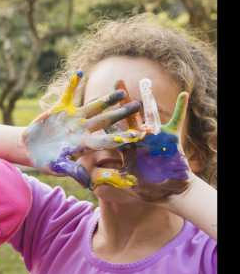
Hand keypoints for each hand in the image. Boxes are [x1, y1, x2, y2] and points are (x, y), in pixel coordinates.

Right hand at [21, 70, 141, 187]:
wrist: (30, 148)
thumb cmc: (45, 161)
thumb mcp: (58, 168)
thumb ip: (73, 172)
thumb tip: (89, 183)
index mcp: (84, 144)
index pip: (105, 140)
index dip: (121, 138)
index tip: (137, 135)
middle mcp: (82, 129)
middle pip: (106, 120)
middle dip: (121, 113)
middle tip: (138, 105)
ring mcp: (73, 117)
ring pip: (93, 106)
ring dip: (106, 98)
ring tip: (120, 91)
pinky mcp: (60, 109)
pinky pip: (68, 94)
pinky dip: (73, 83)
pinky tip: (80, 72)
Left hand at [92, 79, 192, 201]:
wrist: (169, 192)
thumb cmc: (147, 189)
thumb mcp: (125, 182)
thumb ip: (108, 177)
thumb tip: (89, 177)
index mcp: (125, 148)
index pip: (112, 132)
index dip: (104, 120)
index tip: (94, 107)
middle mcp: (138, 139)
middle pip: (127, 117)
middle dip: (122, 101)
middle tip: (116, 82)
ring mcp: (154, 137)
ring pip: (149, 114)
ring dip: (147, 99)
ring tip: (145, 81)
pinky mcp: (171, 138)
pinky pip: (177, 120)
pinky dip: (181, 108)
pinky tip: (183, 94)